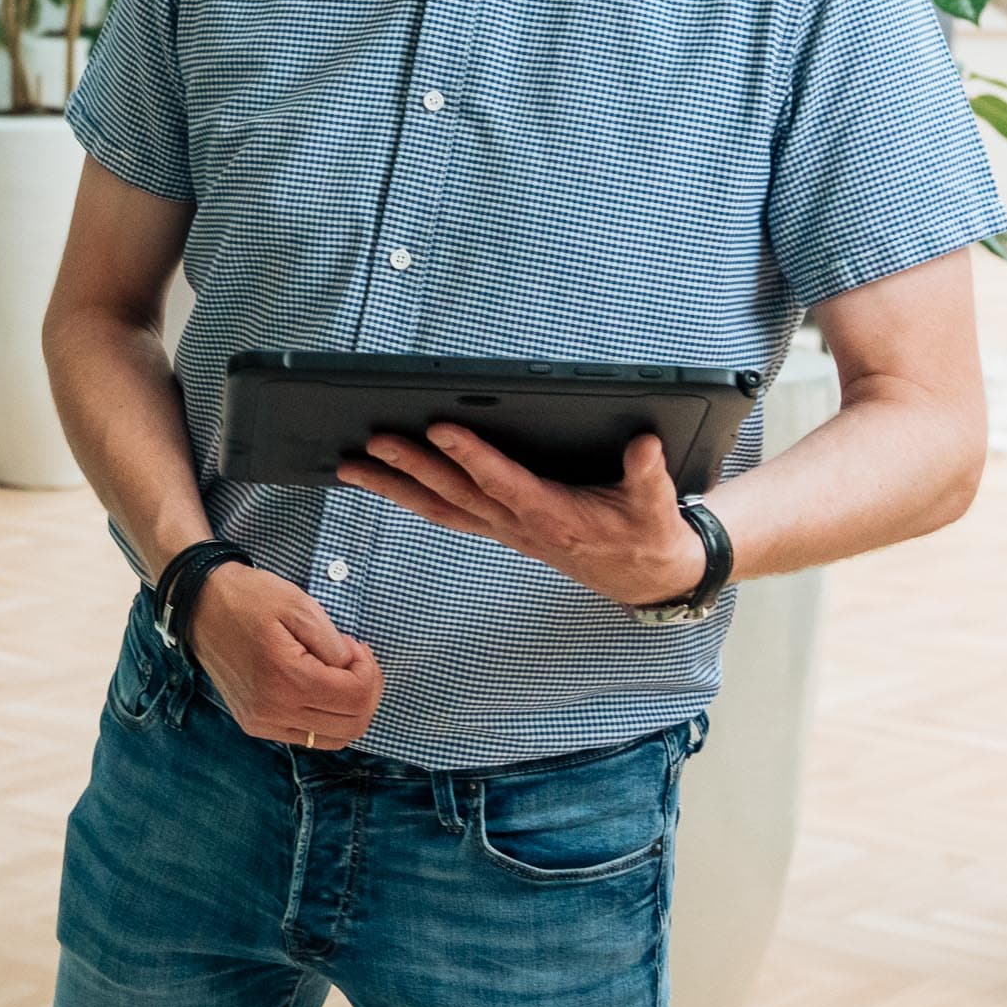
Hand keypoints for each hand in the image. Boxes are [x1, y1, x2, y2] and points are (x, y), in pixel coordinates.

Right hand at [178, 563, 384, 750]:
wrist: (200, 606)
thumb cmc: (249, 599)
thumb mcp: (298, 604)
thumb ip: (333, 642)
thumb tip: (351, 667)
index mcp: (286, 679)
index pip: (356, 697)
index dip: (369, 670)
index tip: (355, 644)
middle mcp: (273, 711)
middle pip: (352, 725)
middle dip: (366, 692)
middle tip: (355, 660)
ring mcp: (262, 722)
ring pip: (334, 739)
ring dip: (349, 709)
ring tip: (339, 675)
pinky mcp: (255, 725)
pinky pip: (307, 737)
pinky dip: (325, 718)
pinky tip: (318, 687)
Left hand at [338, 428, 707, 608]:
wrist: (643, 578)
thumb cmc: (646, 534)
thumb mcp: (656, 506)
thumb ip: (649, 476)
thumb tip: (646, 444)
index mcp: (552, 515)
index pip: (504, 482)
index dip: (472, 457)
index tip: (440, 428)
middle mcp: (517, 524)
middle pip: (454, 494)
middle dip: (410, 467)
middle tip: (371, 440)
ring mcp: (502, 529)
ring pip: (438, 507)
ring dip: (392, 486)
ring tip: (349, 464)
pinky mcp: (497, 528)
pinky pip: (444, 513)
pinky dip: (408, 497)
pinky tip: (379, 480)